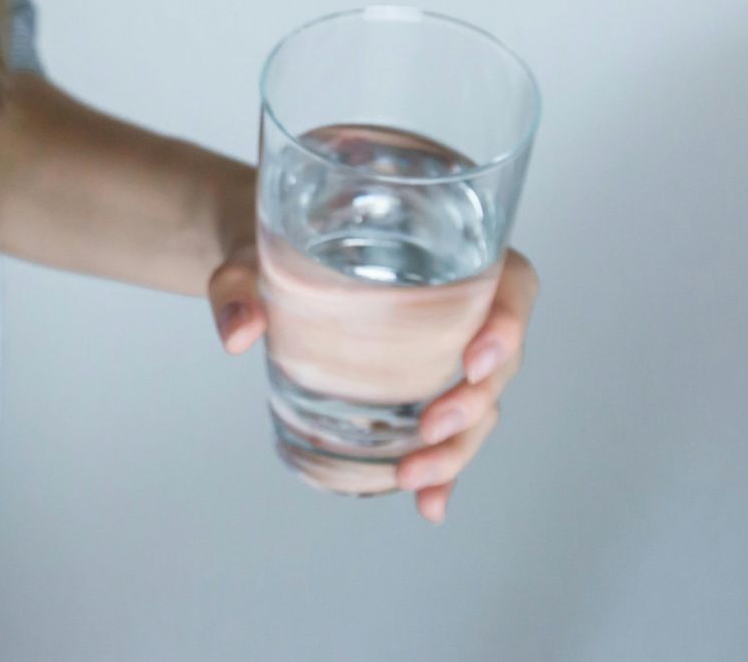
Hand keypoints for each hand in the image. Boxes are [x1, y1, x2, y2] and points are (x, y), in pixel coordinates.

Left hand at [208, 245, 539, 522]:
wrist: (257, 267)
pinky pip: (446, 432)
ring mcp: (441, 352)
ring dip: (457, 449)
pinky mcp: (418, 388)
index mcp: (443, 253)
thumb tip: (238, 333)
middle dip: (474, 403)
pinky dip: (443, 470)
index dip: (509, 323)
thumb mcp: (246, 256)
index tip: (475, 359)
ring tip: (413, 478)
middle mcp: (457, 305)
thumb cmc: (267, 244)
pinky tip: (429, 504)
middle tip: (431, 428)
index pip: (509, 284)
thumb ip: (238, 287)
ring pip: (479, 405)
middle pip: (498, 360)